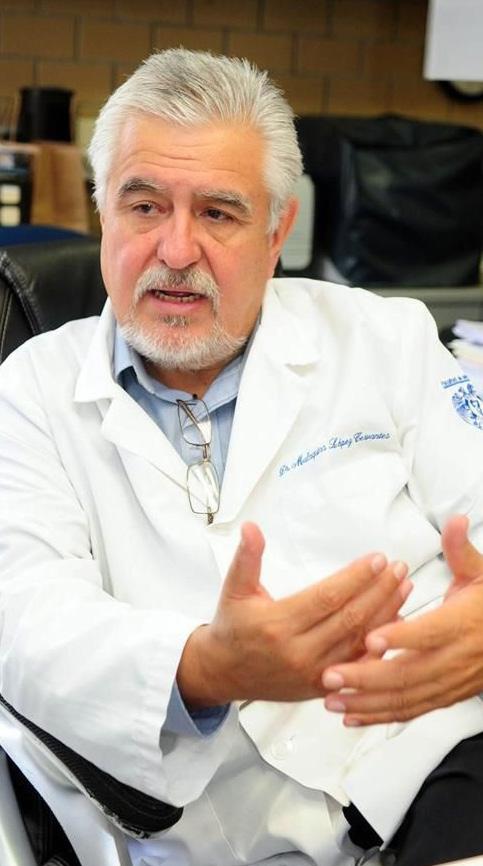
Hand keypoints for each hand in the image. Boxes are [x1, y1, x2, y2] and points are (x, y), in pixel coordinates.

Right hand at [177, 522, 409, 707]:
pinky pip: (358, 663)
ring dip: (386, 612)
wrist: (224, 674)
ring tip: (405, 586)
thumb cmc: (233, 627)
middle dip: (379, 590)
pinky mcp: (322, 686)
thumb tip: (251, 527)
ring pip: (359, 640)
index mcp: (277, 624)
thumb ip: (247, 558)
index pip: (326, 597)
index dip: (356, 577)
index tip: (378, 558)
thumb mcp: (234, 589)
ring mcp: (313, 673)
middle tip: (399, 567)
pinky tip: (396, 621)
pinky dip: (380, 642)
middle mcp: (297, 651)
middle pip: (349, 618)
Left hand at [323, 515, 482, 724]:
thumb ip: (461, 550)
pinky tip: (353, 717)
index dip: (401, 637)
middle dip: (368, 677)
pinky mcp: (445, 696)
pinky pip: (412, 711)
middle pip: (411, 673)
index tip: (371, 638)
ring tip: (331, 700)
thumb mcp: (482, 573)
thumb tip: (455, 522)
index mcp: (464, 623)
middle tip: (331, 675)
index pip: (431, 632)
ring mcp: (451, 682)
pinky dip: (381, 716)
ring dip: (367, 702)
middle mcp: (457, 658)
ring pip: (407, 698)